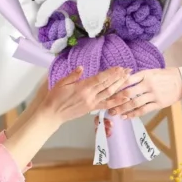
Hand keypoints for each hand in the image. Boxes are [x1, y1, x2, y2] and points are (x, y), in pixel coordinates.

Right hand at [3, 66, 129, 169]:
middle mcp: (90, 95)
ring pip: (109, 94)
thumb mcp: (61, 82)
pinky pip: (106, 105)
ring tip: (129, 80)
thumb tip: (82, 67)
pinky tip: (124, 98)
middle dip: (119, 77)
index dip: (111, 73)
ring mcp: (92, 103)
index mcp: (83, 87)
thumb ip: (73, 75)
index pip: (100, 78)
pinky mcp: (92, 109)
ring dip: (120, 87)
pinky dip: (116, 102)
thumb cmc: (55, 97)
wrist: (52, 114)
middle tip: (129, 70)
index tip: (120, 67)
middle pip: (108, 85)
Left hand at [100, 67, 181, 117]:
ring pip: (134, 103)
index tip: (107, 91)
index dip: (116, 86)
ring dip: (122, 109)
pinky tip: (126, 117)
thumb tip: (122, 79)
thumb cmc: (164, 75)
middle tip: (106, 104)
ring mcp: (153, 95)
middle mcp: (148, 85)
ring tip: (114, 113)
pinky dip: (134, 114)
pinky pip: (143, 110)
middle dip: (116, 100)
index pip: (127, 80)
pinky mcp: (158, 104)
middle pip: (128, 93)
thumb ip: (138, 77)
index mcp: (145, 75)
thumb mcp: (151, 72)